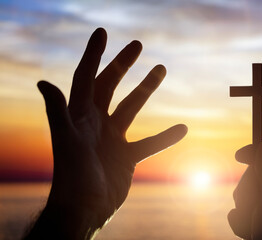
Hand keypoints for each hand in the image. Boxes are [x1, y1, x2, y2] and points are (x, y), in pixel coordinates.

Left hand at [28, 28, 186, 238]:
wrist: (85, 209)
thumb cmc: (72, 175)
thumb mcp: (66, 140)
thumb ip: (58, 112)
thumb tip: (43, 82)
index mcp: (80, 116)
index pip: (85, 78)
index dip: (93, 55)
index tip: (103, 33)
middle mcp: (96, 123)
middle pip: (109, 86)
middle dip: (122, 64)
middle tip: (137, 45)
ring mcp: (112, 139)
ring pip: (131, 108)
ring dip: (146, 89)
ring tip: (161, 68)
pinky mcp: (127, 156)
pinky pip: (150, 143)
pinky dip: (165, 137)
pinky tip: (183, 128)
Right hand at [228, 142, 261, 239]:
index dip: (257, 151)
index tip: (238, 156)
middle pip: (256, 173)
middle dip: (247, 187)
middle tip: (254, 201)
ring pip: (244, 192)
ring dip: (242, 206)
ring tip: (252, 220)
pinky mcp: (258, 219)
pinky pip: (240, 210)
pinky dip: (239, 220)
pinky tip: (248, 230)